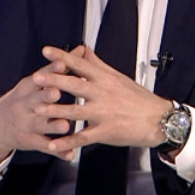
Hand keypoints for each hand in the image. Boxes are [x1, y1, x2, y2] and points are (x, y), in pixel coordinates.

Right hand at [0, 48, 84, 164]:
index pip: (40, 76)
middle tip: (58, 93)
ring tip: (65, 125)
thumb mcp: (36, 81)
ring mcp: (28, 124)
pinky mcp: (30, 141)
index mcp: (29, 87)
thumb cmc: (24, 98)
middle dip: (47, 96)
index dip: (51, 71)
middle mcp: (26, 104)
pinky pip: (46, 146)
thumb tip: (81, 49)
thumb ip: (59, 67)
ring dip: (54, 125)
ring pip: (43, 124)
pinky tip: (69, 154)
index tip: (62, 64)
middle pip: (37, 99)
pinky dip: (58, 151)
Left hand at [33, 45, 171, 155]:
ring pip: (76, 111)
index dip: (63, 56)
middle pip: (75, 85)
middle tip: (36, 78)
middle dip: (54, 81)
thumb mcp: (118, 76)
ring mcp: (104, 113)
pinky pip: (84, 137)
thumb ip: (98, 64)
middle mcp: (102, 93)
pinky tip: (54, 144)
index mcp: (104, 78)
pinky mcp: (106, 131)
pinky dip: (68, 142)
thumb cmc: (138, 98)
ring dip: (56, 111)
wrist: (157, 118)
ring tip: (38, 110)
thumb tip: (84, 50)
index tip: (46, 51)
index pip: (81, 64)